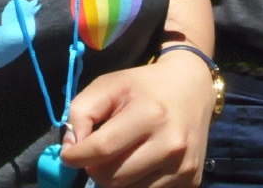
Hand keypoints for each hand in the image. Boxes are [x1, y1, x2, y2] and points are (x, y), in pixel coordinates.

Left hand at [60, 54, 214, 186]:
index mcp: (150, 115)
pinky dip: (136, 184)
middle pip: (110, 178)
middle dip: (96, 168)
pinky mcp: (191, 182)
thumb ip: (82, 112)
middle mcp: (171, 144)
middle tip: (101, 152)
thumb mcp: (109, 85)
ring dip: (116, 179)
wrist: (192, 87)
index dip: (76, 156)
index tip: (69, 155)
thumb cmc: (145, 86)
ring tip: (123, 156)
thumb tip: (72, 150)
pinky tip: (142, 163)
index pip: (101, 149)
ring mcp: (183, 167)